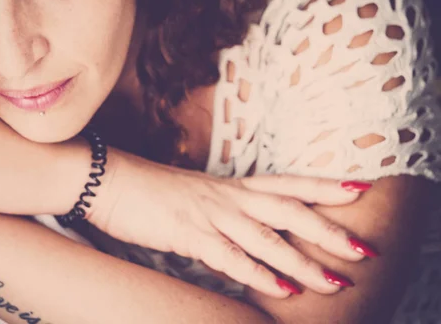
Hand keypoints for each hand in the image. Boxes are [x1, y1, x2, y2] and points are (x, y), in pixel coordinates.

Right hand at [88, 153, 376, 297]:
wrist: (109, 179)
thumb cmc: (151, 190)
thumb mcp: (195, 196)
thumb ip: (224, 211)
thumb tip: (245, 232)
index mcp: (230, 186)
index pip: (286, 183)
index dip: (322, 186)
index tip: (357, 189)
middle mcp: (227, 197)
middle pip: (288, 211)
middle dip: (327, 229)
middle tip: (362, 248)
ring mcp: (209, 215)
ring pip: (266, 239)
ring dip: (301, 262)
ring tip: (333, 283)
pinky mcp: (188, 234)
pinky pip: (229, 257)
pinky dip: (257, 275)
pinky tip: (280, 290)